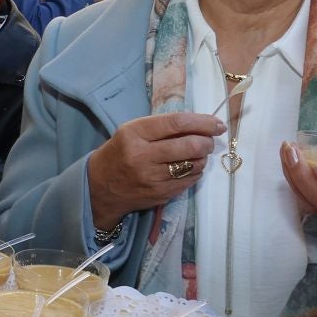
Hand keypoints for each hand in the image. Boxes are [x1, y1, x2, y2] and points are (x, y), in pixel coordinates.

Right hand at [84, 112, 225, 229]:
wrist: (100, 187)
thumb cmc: (119, 152)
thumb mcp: (132, 131)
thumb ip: (162, 126)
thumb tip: (201, 125)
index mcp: (134, 134)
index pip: (177, 123)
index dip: (202, 122)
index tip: (217, 123)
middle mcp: (142, 156)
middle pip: (190, 145)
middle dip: (207, 141)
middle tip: (209, 140)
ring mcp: (152, 178)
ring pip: (194, 165)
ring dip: (202, 157)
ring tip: (197, 154)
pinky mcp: (160, 194)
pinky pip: (190, 180)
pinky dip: (195, 171)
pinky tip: (188, 167)